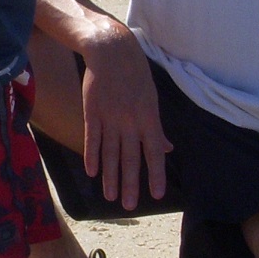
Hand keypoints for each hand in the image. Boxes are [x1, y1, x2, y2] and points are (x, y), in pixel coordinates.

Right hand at [80, 30, 171, 209]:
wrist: (111, 51)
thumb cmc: (135, 75)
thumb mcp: (151, 99)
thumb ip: (156, 127)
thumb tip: (167, 148)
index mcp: (148, 117)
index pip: (153, 151)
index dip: (155, 173)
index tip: (157, 194)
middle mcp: (130, 121)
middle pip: (130, 158)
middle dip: (130, 183)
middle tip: (130, 206)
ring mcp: (110, 117)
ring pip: (110, 153)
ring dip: (110, 177)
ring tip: (111, 196)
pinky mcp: (92, 112)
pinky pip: (92, 138)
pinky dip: (92, 156)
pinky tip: (92, 172)